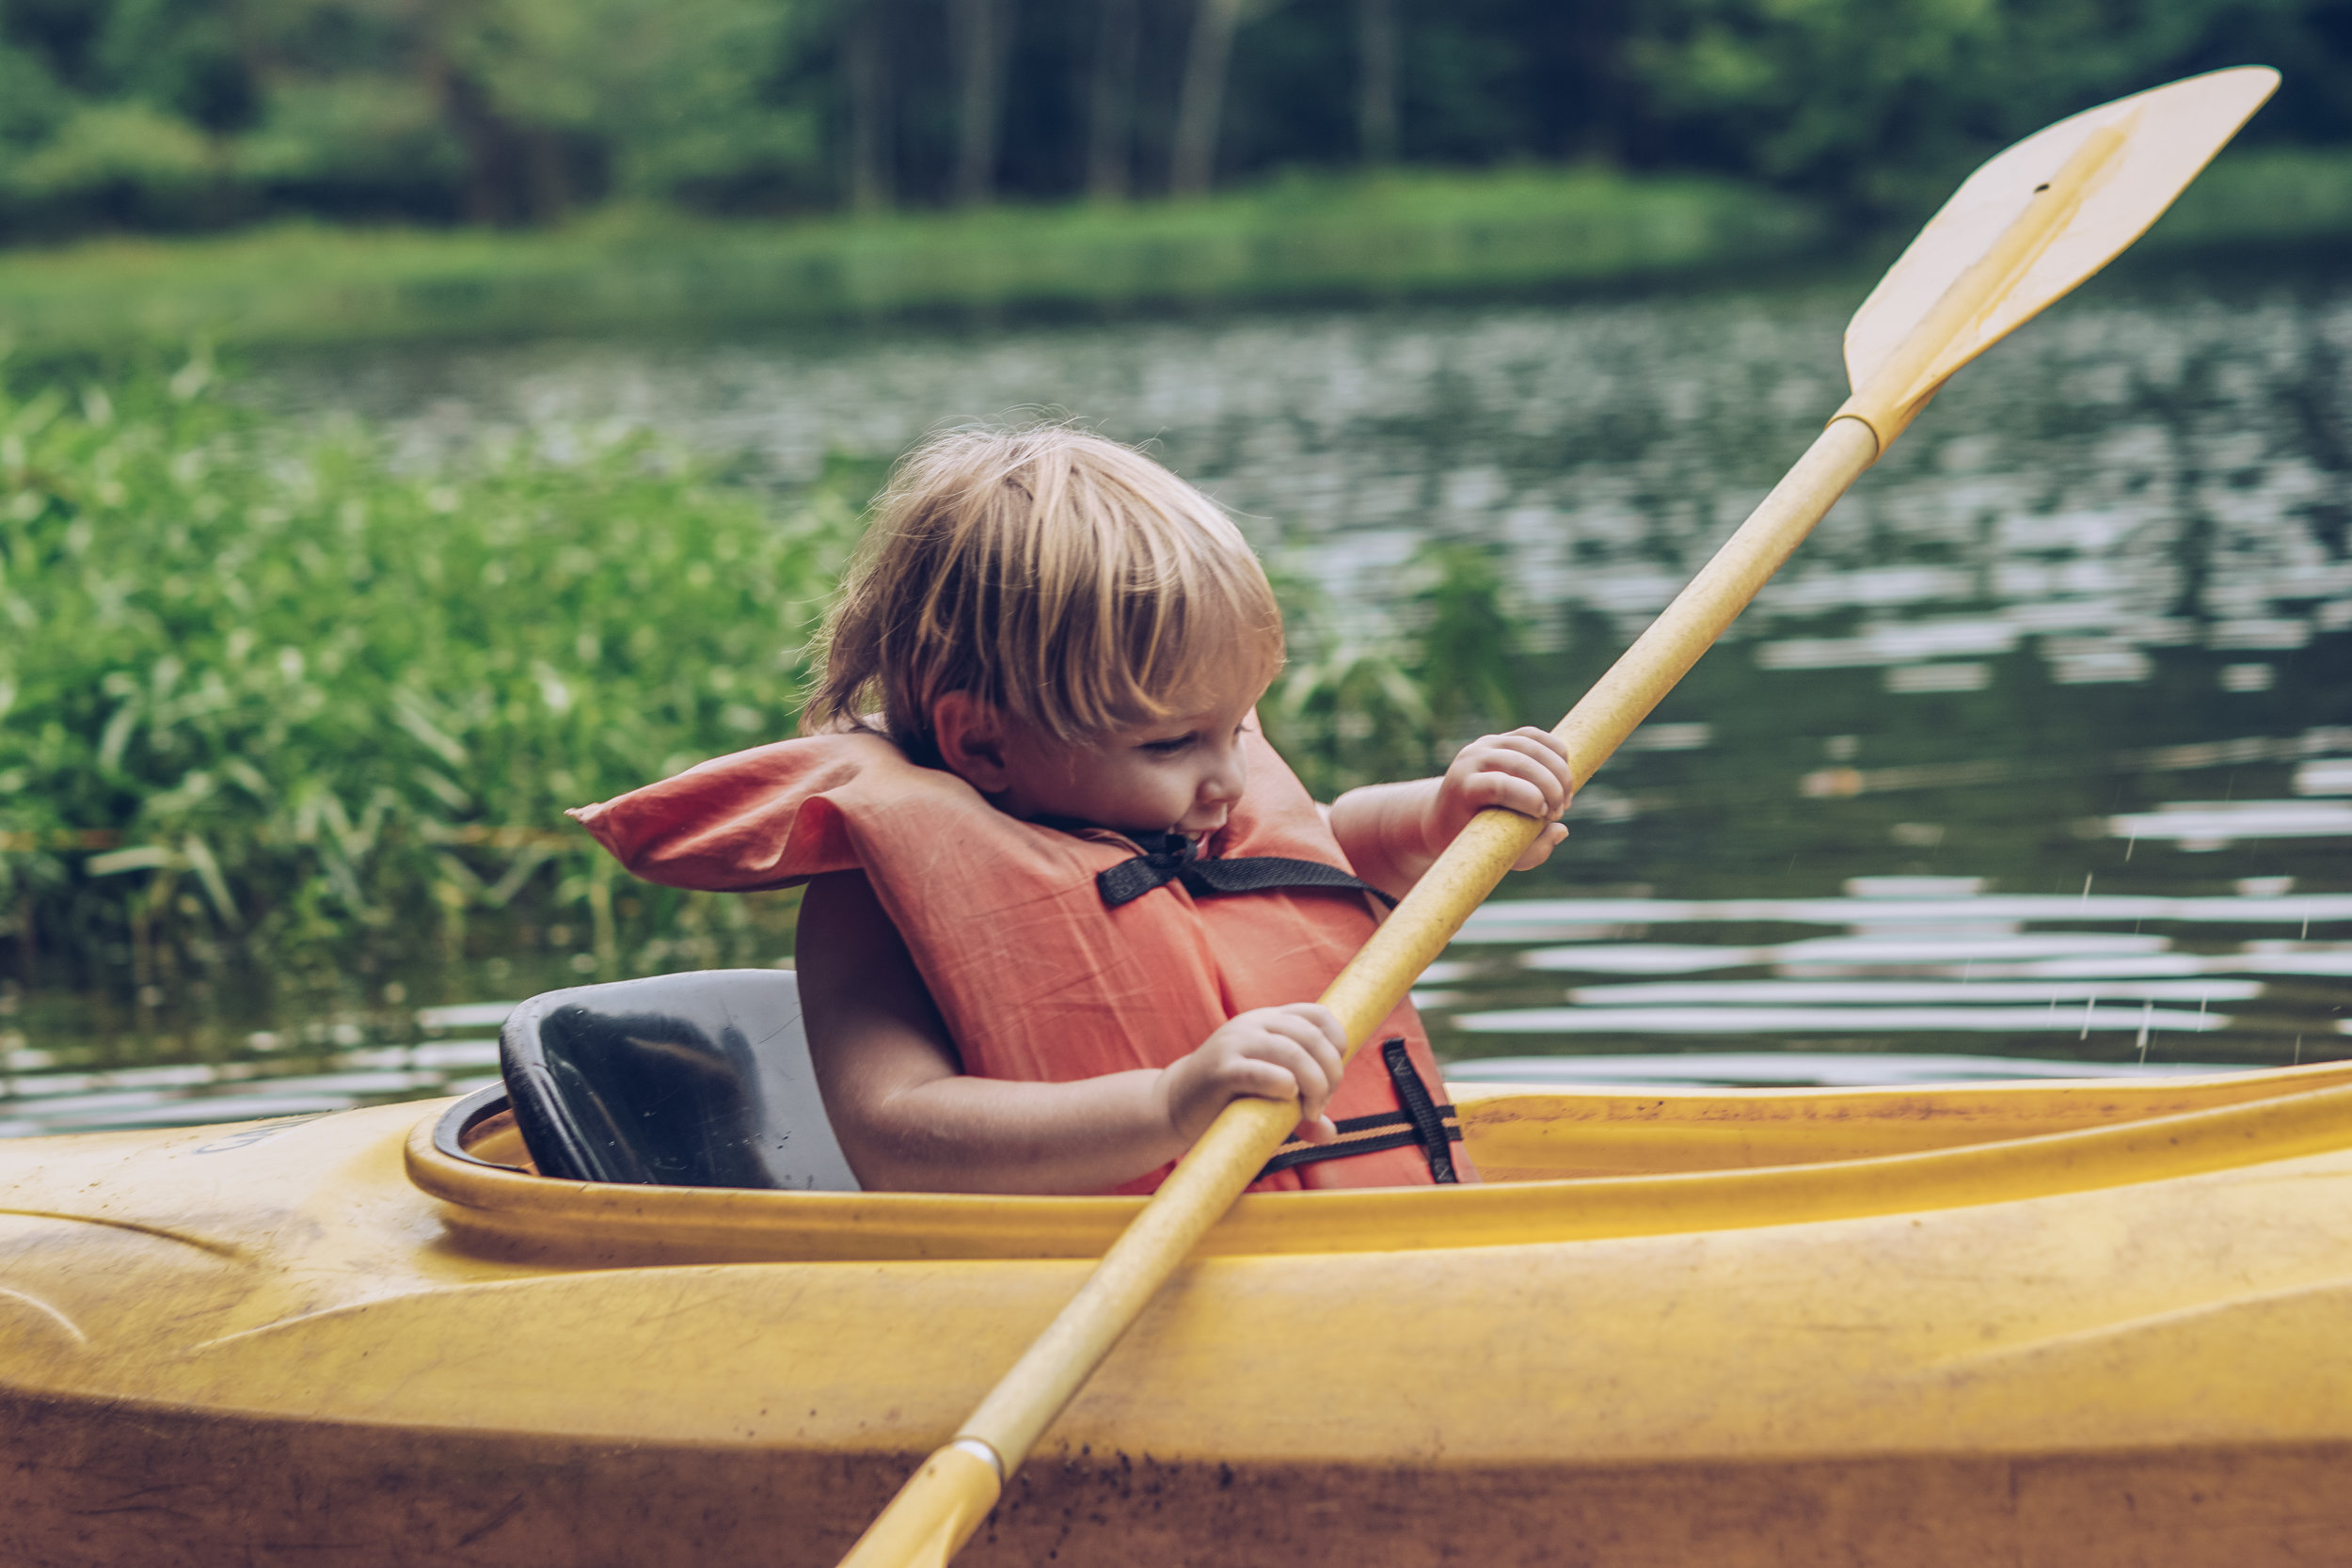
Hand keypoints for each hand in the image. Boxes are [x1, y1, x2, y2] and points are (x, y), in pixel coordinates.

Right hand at [1157, 1003, 1347, 1145]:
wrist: (1174, 1106)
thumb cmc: (1228, 1101)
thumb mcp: (1270, 1098)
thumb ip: (1301, 1111)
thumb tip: (1331, 1134)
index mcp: (1268, 1021)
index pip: (1318, 1015)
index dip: (1337, 1043)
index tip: (1333, 1077)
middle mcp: (1253, 1024)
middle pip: (1312, 1037)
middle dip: (1330, 1074)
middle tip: (1321, 1105)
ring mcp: (1235, 1043)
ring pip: (1293, 1052)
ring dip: (1314, 1084)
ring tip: (1309, 1112)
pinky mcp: (1221, 1070)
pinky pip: (1261, 1071)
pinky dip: (1284, 1084)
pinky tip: (1288, 1098)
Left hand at [1426, 727, 1574, 870]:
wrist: (1444, 813)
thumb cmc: (1472, 839)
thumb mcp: (1494, 854)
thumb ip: (1530, 852)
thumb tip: (1561, 831)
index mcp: (1463, 788)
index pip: (1498, 785)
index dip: (1529, 798)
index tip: (1546, 816)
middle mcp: (1470, 760)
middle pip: (1518, 762)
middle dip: (1550, 786)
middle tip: (1561, 811)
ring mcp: (1484, 744)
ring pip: (1530, 745)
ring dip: (1558, 770)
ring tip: (1567, 797)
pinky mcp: (1499, 738)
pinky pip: (1533, 736)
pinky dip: (1555, 750)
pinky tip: (1565, 773)